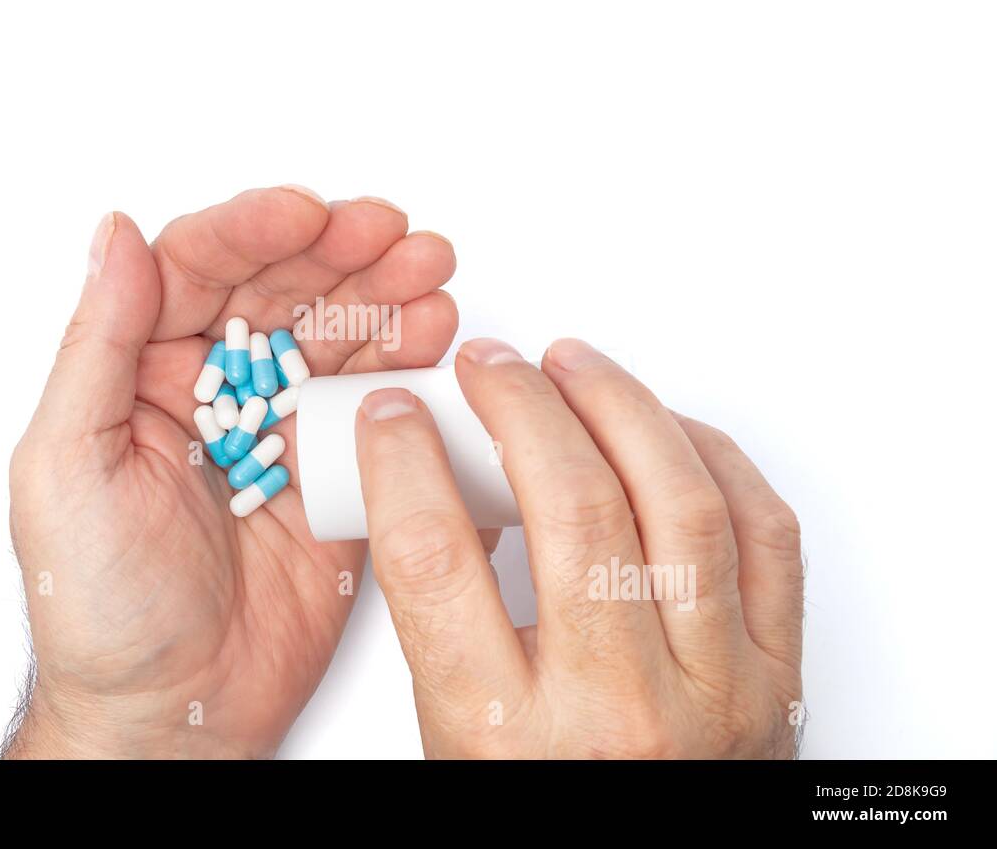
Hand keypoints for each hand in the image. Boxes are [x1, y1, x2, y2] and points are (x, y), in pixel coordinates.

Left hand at [5, 187, 456, 757]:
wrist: (167, 716)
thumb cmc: (97, 607)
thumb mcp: (66, 464)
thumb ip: (99, 346)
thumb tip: (115, 234)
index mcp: (139, 375)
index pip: (197, 271)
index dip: (254, 232)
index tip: (307, 214)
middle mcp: (211, 390)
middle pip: (279, 291)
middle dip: (339, 253)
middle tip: (394, 235)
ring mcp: (275, 430)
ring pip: (333, 337)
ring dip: (384, 295)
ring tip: (430, 274)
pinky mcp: (329, 476)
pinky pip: (371, 405)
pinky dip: (406, 364)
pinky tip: (430, 335)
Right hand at [354, 337, 802, 757]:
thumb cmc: (543, 803)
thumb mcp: (458, 736)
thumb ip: (448, 620)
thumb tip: (448, 484)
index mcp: (508, 737)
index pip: (436, 562)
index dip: (403, 461)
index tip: (394, 415)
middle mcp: (618, 712)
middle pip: (573, 506)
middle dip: (520, 405)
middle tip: (490, 367)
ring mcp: (713, 690)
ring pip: (680, 501)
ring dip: (619, 407)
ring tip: (572, 366)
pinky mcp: (775, 677)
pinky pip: (763, 533)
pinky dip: (712, 459)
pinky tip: (665, 429)